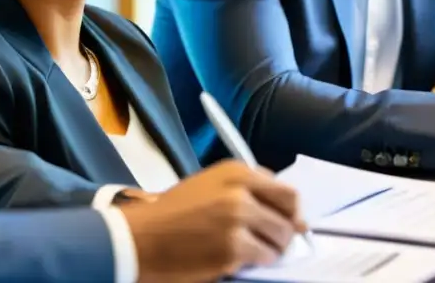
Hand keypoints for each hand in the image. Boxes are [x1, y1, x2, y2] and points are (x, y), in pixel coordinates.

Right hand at [118, 160, 304, 282]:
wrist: (142, 237)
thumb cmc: (174, 211)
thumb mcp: (211, 184)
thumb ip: (247, 190)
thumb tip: (290, 213)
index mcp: (237, 172)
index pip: (286, 192)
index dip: (292, 211)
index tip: (290, 222)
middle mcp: (241, 192)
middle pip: (288, 217)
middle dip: (285, 233)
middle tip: (273, 242)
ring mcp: (238, 221)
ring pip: (279, 240)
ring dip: (271, 250)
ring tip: (251, 250)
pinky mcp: (233, 249)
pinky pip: (263, 258)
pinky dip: (257, 262)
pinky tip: (238, 259)